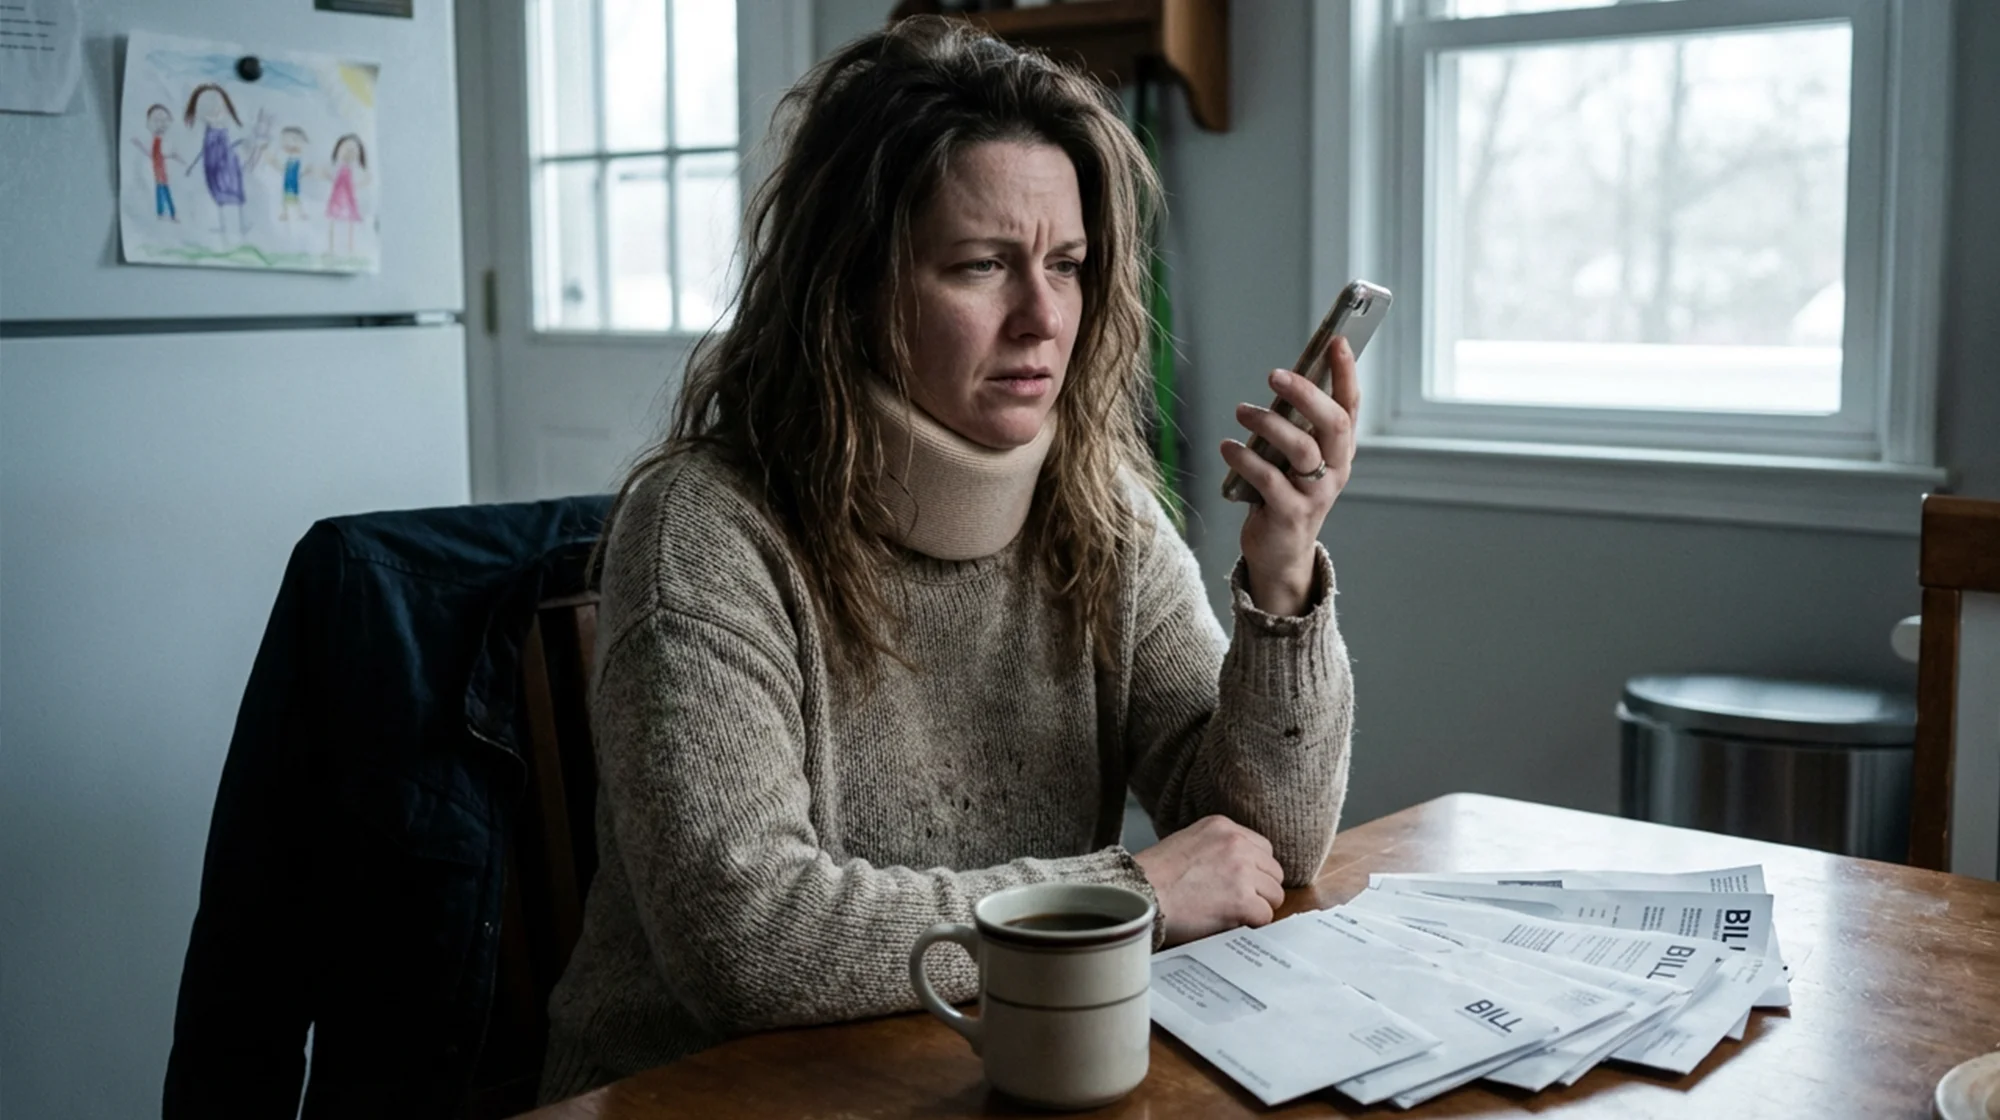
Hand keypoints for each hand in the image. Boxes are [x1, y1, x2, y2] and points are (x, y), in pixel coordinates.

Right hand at [1132, 815, 1285, 945]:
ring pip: (1274, 894)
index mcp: (1222, 826)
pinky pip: (1265, 916)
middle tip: (1238, 902)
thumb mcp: (1187, 842)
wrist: (1138, 894)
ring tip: (1230, 914)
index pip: (1262, 848)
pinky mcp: (1242, 899)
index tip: (1242, 884)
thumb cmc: (1153, 875)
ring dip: (1257, 907)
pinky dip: (1249, 924)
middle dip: (1260, 889)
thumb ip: (1216, 848)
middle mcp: (1236, 843)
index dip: (1254, 871)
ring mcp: (1242, 871)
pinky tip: (1228, 923)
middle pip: (1273, 871)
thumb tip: (1237, 870)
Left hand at [1219, 336, 1359, 615]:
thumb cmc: (1284, 494)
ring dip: (1268, 423)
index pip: (1351, 406)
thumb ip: (1295, 427)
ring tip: (1241, 411)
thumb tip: (1281, 381)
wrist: (1280, 553)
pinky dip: (1245, 458)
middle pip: (1333, 424)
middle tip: (1274, 374)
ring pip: (1301, 449)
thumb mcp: (1295, 459)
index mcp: (1340, 452)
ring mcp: (1316, 494)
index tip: (1336, 341)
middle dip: (1306, 394)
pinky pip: (1268, 479)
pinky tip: (1227, 446)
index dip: (1346, 374)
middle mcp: (1335, 471)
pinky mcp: (1290, 514)